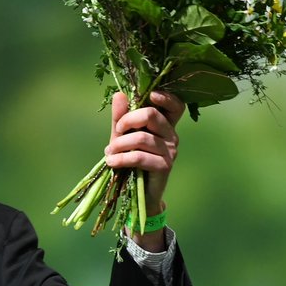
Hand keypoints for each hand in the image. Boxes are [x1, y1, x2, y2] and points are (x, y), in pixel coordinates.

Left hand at [105, 91, 184, 214]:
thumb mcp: (122, 136)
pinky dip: (121, 158)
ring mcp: (170, 150)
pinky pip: (140, 156)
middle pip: (152, 115)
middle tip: (116, 131)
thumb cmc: (131, 160)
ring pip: (142, 137)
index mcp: (164, 124)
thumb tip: (119, 94)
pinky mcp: (165, 165)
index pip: (175, 105)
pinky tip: (111, 162)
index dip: (165, 97)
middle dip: (128, 120)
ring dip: (120, 144)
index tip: (149, 95)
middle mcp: (171, 134)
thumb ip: (121, 117)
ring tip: (110, 152)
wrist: (138, 192)